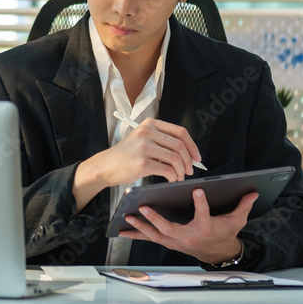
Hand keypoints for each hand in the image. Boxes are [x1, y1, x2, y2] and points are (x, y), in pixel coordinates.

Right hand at [78, 117, 202, 188]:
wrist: (106, 166)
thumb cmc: (126, 155)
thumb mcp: (142, 139)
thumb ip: (162, 141)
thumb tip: (188, 153)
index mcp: (149, 124)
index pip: (180, 132)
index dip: (192, 146)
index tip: (196, 157)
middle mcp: (147, 132)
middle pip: (179, 145)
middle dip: (189, 161)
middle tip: (189, 170)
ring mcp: (144, 147)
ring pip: (175, 158)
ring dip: (181, 170)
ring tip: (179, 176)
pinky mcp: (142, 163)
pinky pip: (167, 170)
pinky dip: (173, 176)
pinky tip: (171, 179)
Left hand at [118, 189, 258, 263]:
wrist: (217, 252)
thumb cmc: (224, 233)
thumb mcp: (236, 220)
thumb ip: (243, 206)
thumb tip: (254, 192)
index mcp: (205, 228)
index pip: (203, 214)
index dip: (201, 203)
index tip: (196, 191)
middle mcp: (188, 236)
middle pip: (170, 228)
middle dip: (156, 219)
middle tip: (144, 208)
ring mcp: (176, 241)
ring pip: (156, 234)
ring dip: (141, 227)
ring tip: (129, 217)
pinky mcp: (169, 242)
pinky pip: (150, 238)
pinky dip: (137, 235)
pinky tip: (123, 231)